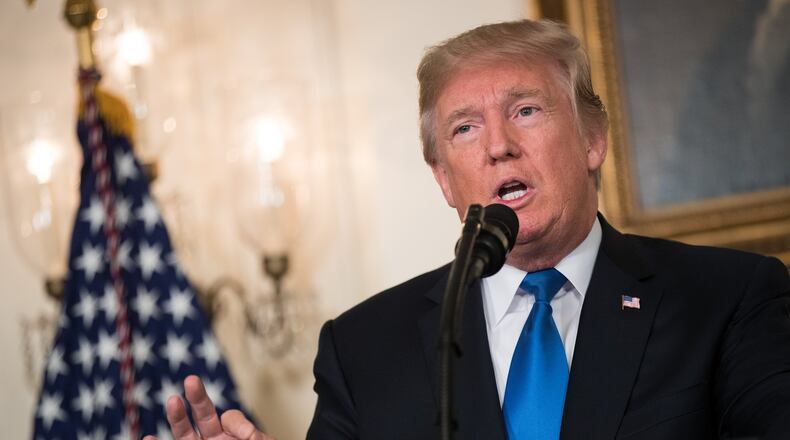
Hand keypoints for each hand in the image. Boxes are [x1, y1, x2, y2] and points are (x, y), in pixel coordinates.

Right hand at [142, 375, 273, 439]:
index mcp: (231, 436)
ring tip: (174, 401)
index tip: (248, 436)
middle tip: (192, 380)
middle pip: (203, 415)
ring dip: (178, 417)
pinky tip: (148, 439)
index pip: (228, 418)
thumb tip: (229, 421)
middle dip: (198, 398)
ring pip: (184, 433)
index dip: (236, 423)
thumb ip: (249, 434)